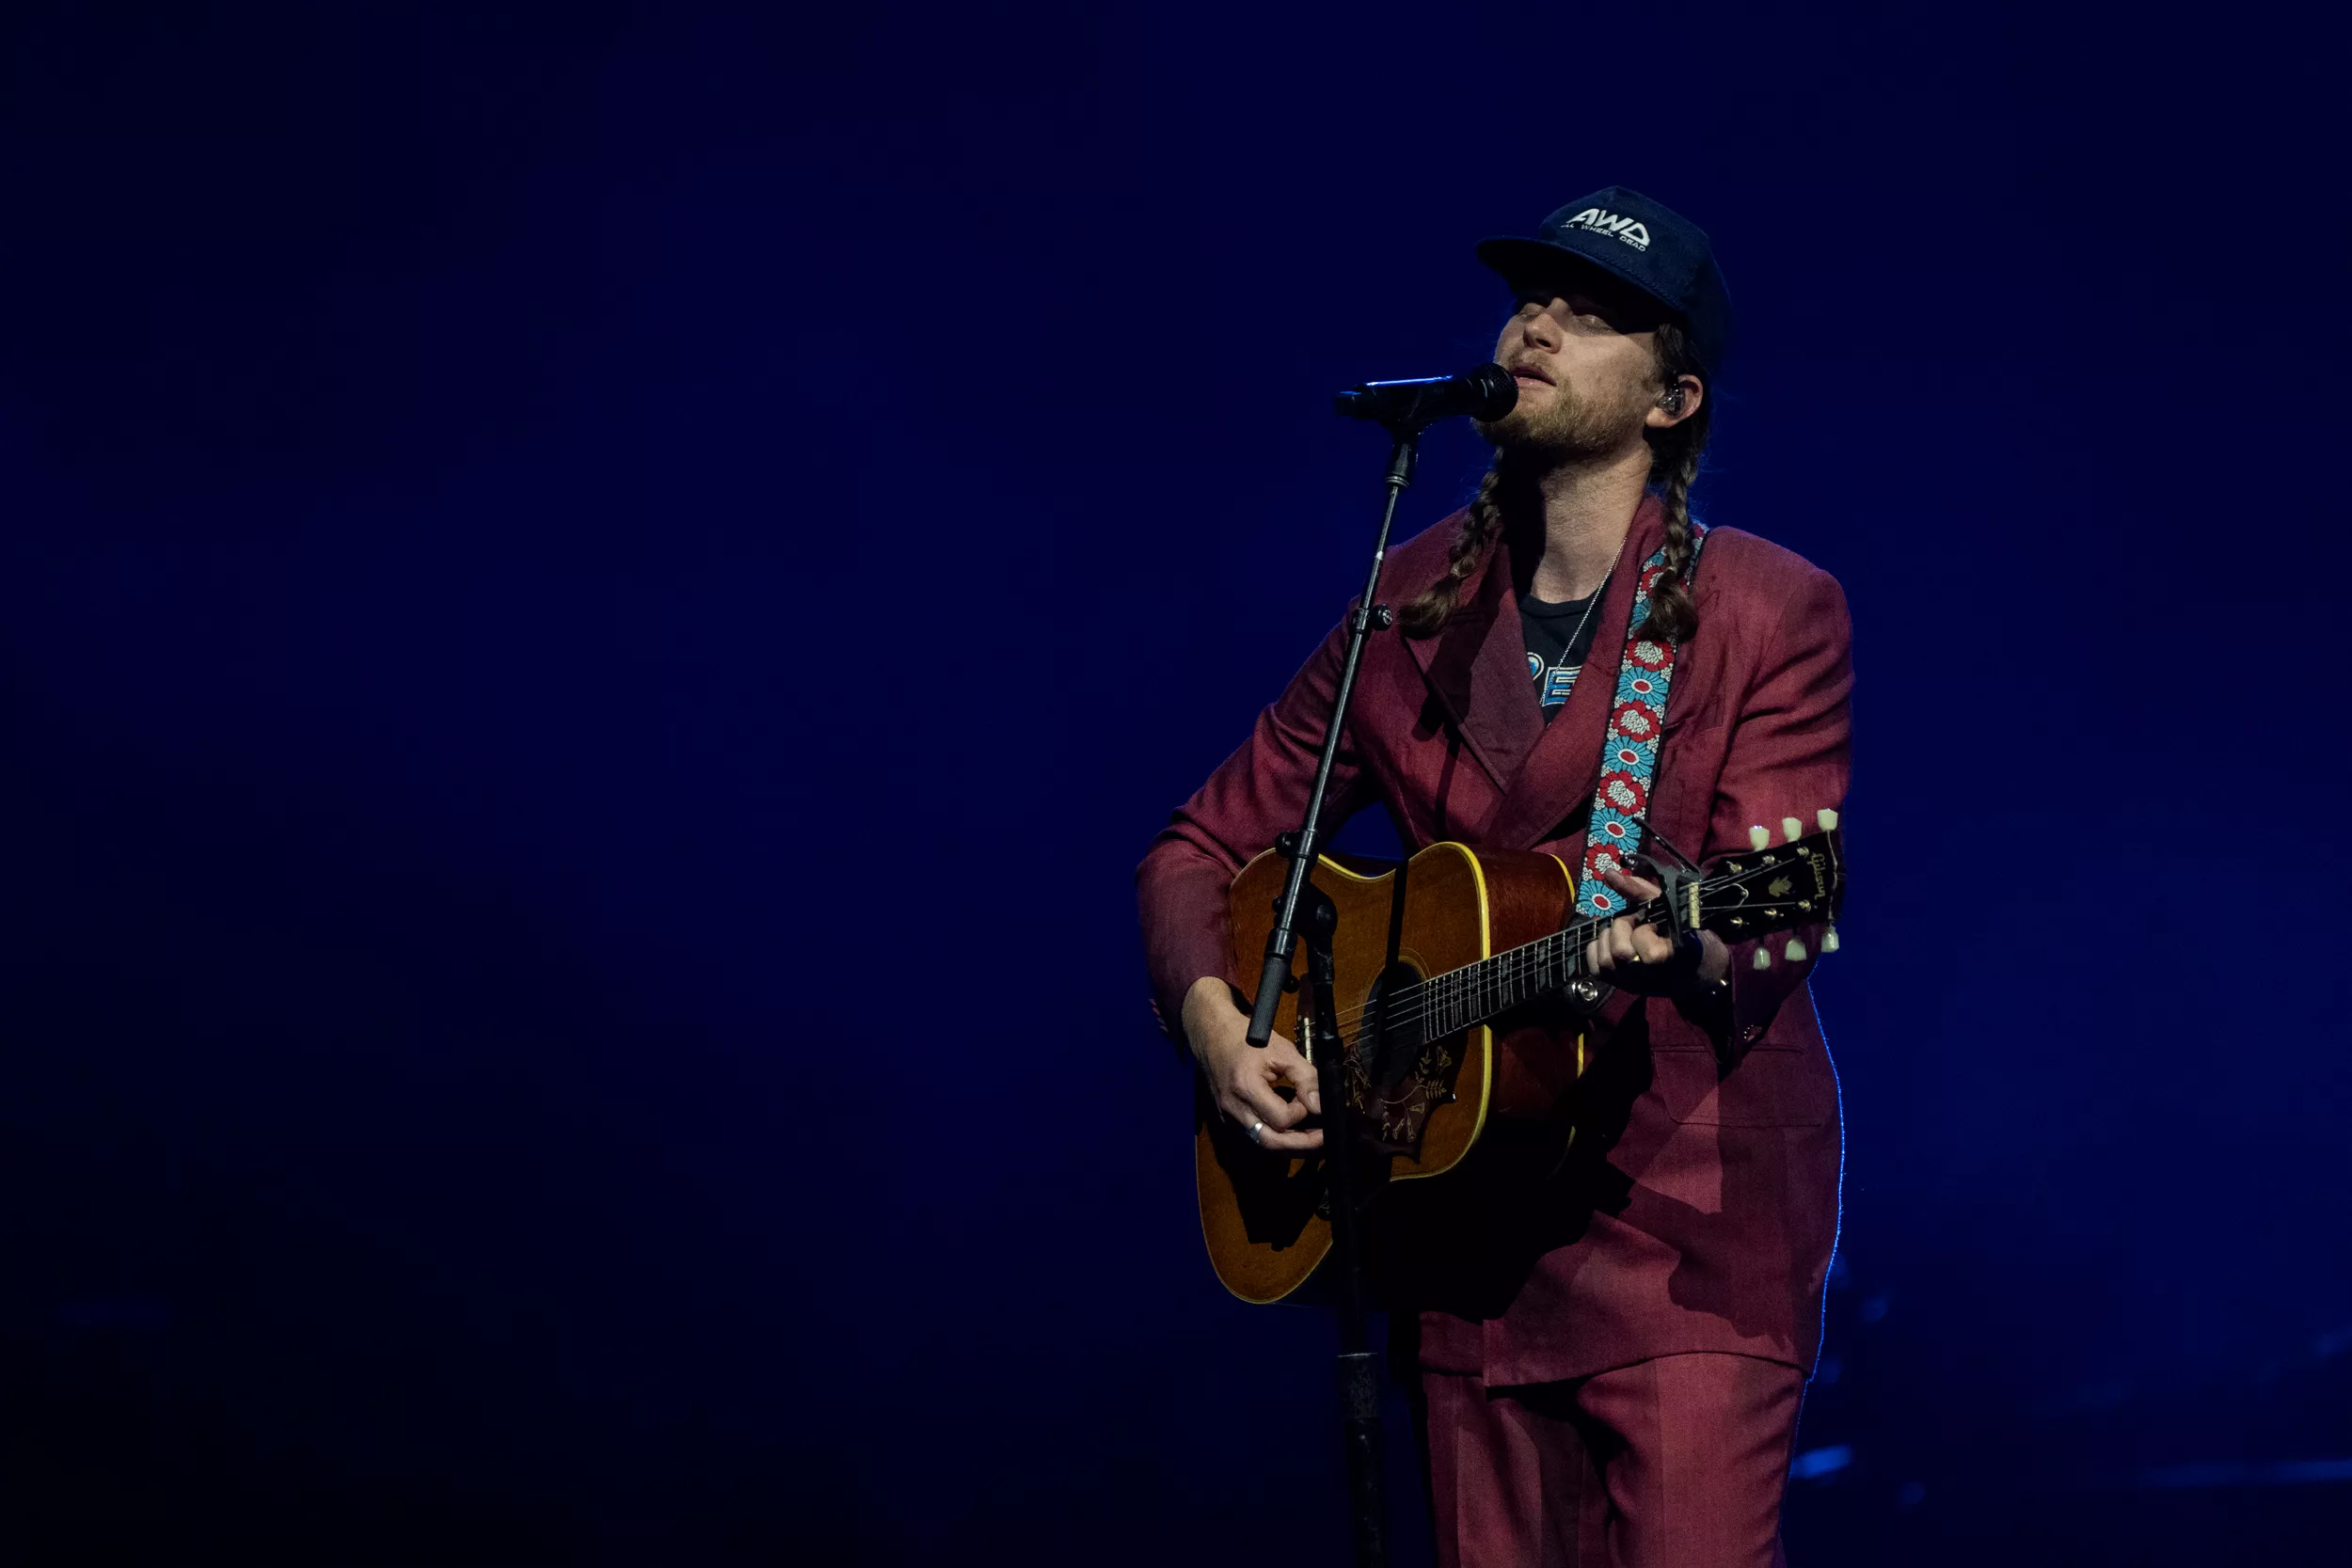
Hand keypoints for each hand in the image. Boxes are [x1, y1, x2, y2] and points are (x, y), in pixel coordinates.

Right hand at [1180, 976, 1323, 1152]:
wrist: (1211, 1034)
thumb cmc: (1247, 1037)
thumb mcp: (1283, 1051)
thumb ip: (1305, 1077)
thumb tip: (1320, 1105)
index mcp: (1245, 1087)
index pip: (1281, 1119)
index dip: (1301, 1112)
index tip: (1309, 1098)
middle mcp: (1234, 1108)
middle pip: (1271, 1142)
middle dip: (1300, 1144)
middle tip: (1322, 1138)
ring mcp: (1227, 1116)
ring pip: (1262, 1142)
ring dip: (1288, 1143)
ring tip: (1310, 1136)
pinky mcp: (1227, 1118)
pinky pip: (1254, 1134)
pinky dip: (1274, 1135)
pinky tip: (1290, 1128)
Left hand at [1582, 869, 1729, 996]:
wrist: (1699, 970)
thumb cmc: (1685, 934)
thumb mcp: (1670, 907)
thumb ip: (1639, 890)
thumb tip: (1609, 874)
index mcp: (1671, 958)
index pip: (1650, 954)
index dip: (1646, 932)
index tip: (1655, 925)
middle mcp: (1651, 976)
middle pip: (1620, 954)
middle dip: (1623, 930)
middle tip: (1634, 924)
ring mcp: (1634, 984)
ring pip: (1605, 962)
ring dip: (1609, 939)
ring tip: (1623, 934)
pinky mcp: (1620, 986)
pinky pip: (1595, 968)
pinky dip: (1596, 950)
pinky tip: (1610, 942)